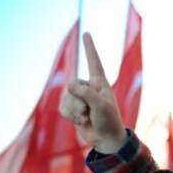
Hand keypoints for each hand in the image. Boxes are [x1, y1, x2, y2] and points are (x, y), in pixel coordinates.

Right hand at [59, 33, 126, 153]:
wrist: (106, 140)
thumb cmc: (109, 121)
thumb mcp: (101, 106)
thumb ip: (86, 93)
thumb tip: (69, 85)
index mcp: (100, 83)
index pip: (94, 62)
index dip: (90, 48)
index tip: (86, 33)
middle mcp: (89, 88)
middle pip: (72, 86)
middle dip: (78, 102)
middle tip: (90, 113)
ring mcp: (80, 98)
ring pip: (66, 98)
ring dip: (75, 111)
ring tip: (87, 118)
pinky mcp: (73, 109)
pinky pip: (62, 108)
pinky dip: (70, 116)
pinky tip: (81, 122)